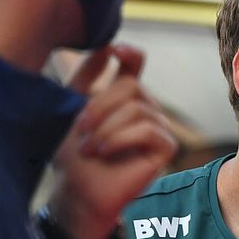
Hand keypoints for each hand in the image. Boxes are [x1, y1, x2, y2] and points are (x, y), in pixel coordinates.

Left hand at [49, 45, 177, 238]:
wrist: (78, 191)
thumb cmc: (73, 154)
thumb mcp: (73, 108)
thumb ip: (86, 77)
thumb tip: (104, 47)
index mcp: (123, 96)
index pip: (135, 64)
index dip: (130, 54)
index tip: (115, 50)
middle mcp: (144, 108)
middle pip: (132, 86)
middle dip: (101, 106)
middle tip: (80, 129)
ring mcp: (158, 127)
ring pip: (138, 109)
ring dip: (106, 128)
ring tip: (88, 147)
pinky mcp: (166, 148)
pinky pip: (149, 130)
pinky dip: (121, 139)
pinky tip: (104, 152)